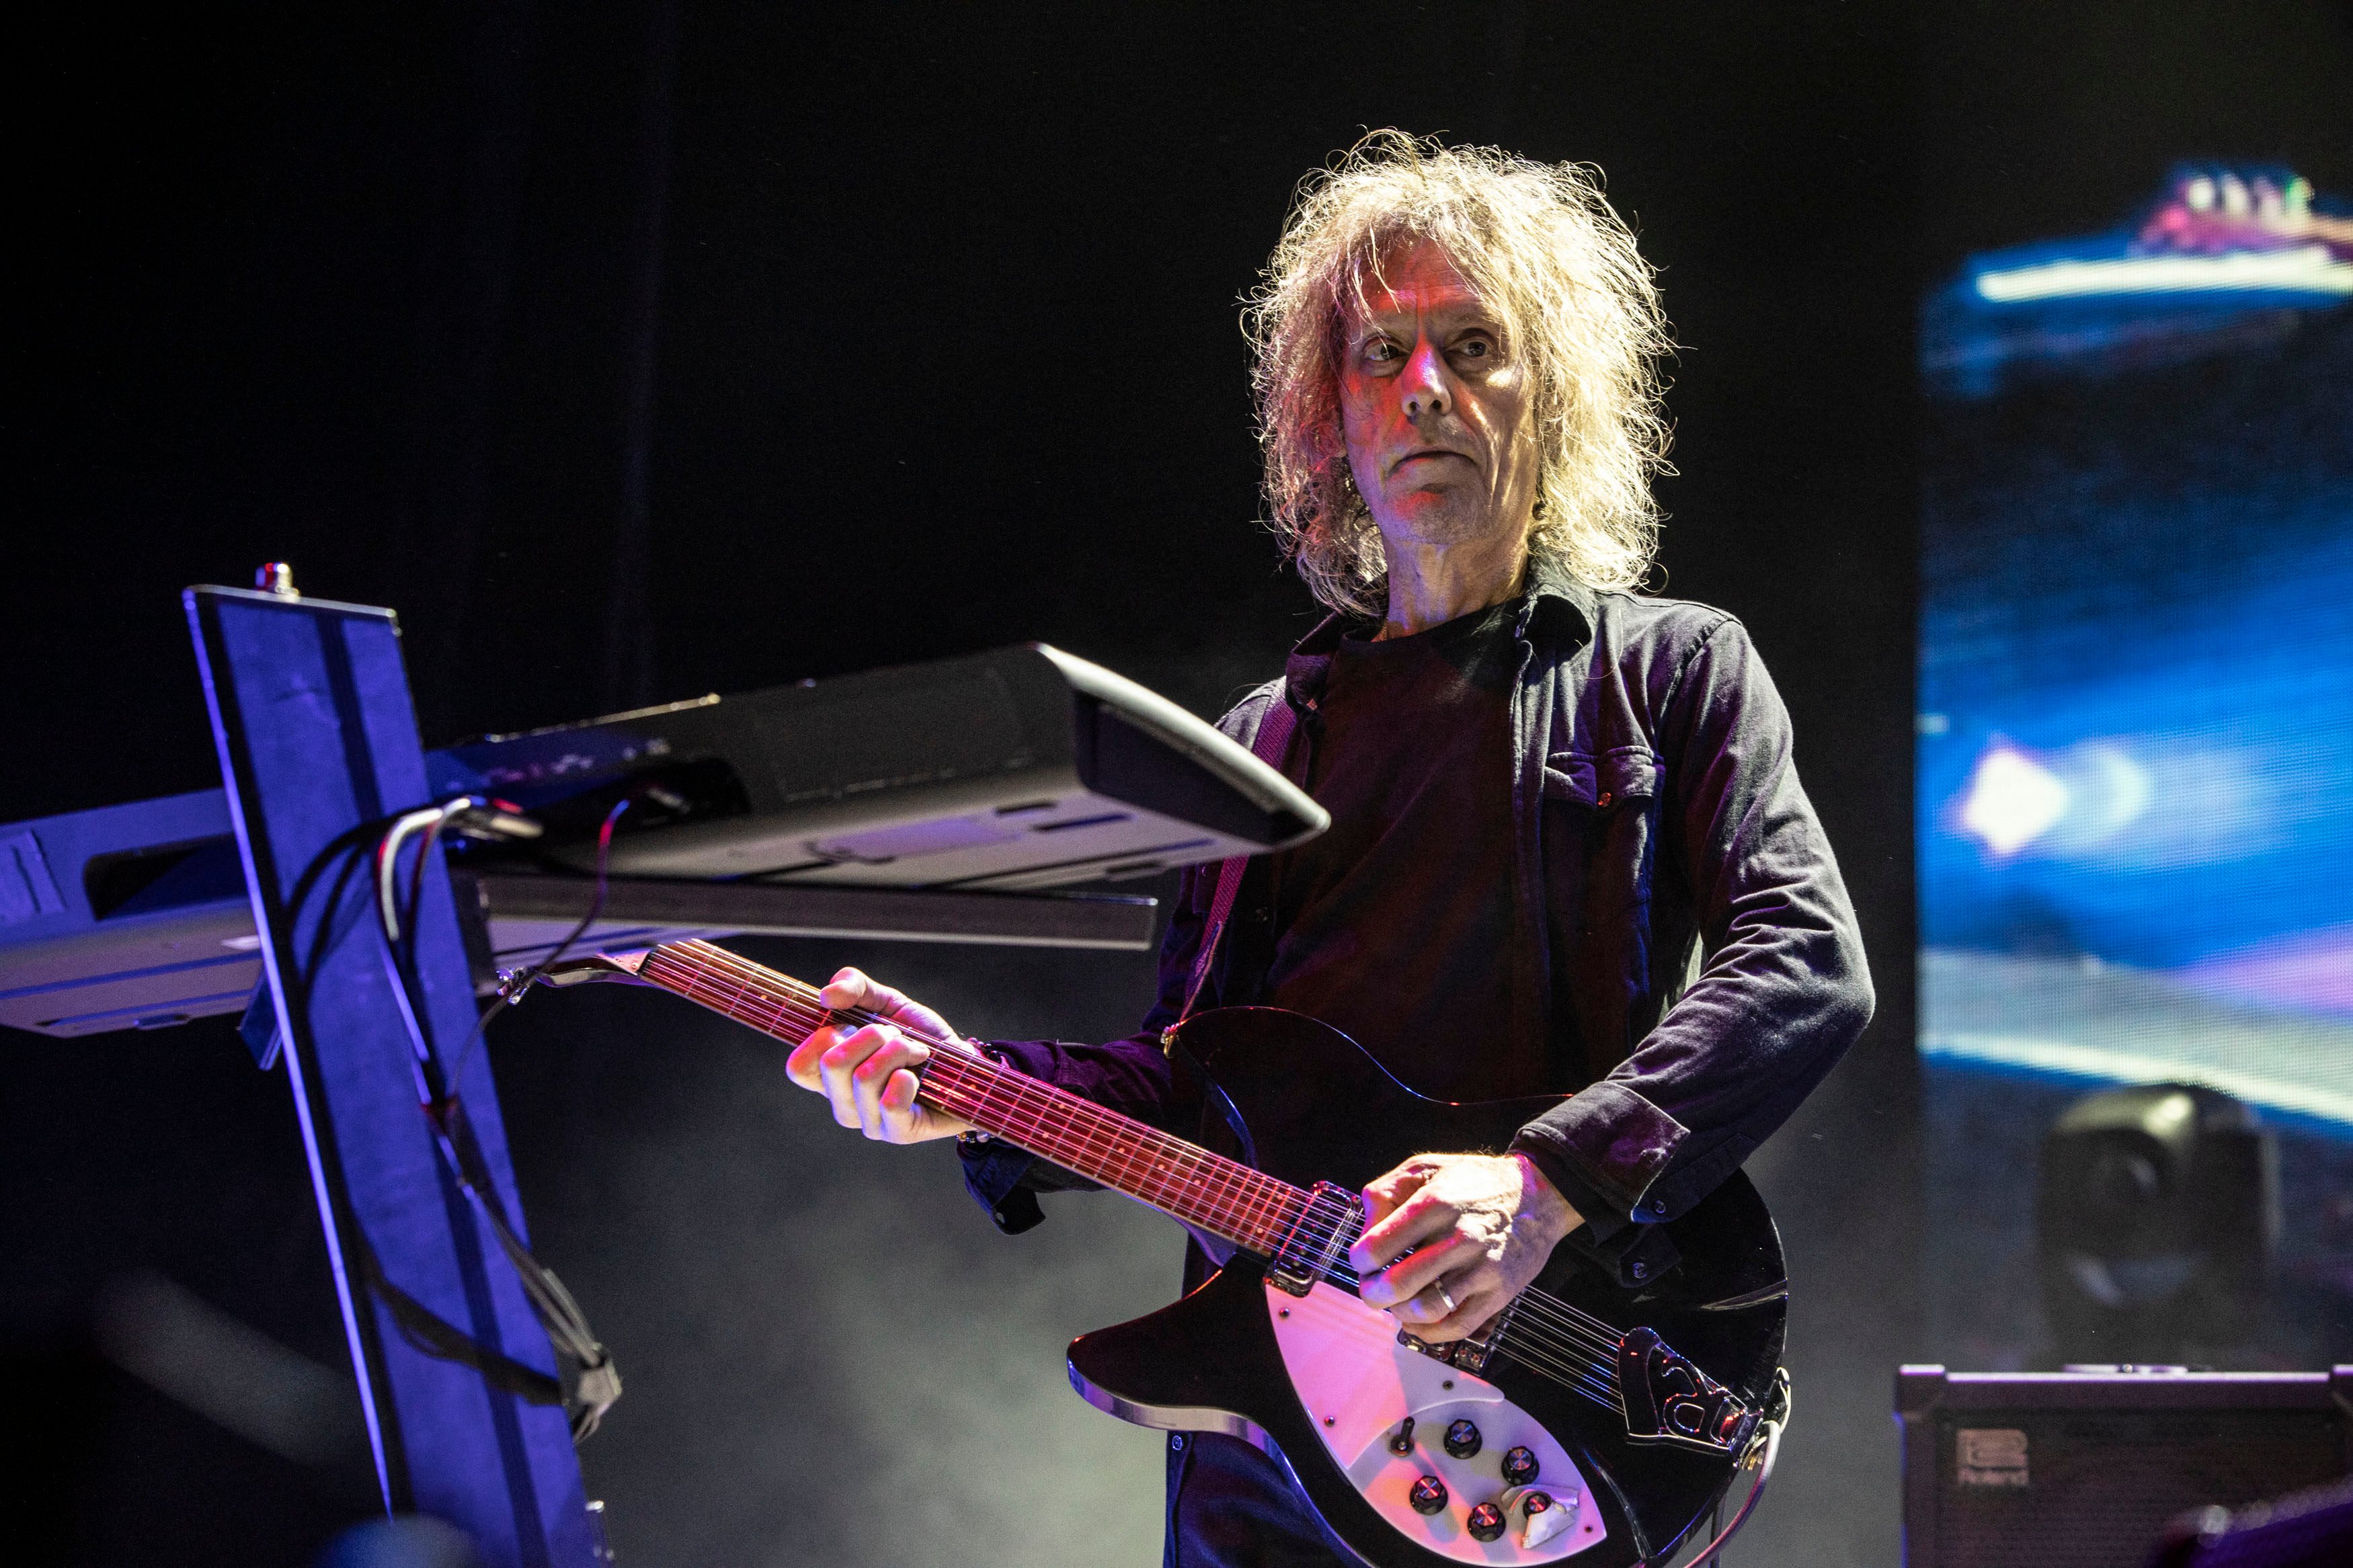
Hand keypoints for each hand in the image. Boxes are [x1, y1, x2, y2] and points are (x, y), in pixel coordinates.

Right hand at [783, 968, 973, 1143]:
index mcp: (831, 1075)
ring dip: (897, 1051)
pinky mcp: (897, 1133)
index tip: (850, 1027)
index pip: (797, 1067)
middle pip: (832, 1065)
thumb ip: (855, 987)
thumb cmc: (921, 1036)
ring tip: (916, 1052)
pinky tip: (918, 1075)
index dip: (820, 1038)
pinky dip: (907, 1078)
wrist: (967, 1063)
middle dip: (871, 1036)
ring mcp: (868, 1122)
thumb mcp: (888, 1002)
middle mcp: (843, 1102)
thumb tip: (827, 995)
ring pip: (864, 1077)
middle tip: (895, 1036)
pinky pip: (890, 1103)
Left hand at [1348, 1152, 1579, 1340]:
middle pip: (1398, 1284)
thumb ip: (1386, 1192)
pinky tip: (1417, 1319)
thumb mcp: (1425, 1167)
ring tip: (1396, 1303)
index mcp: (1435, 1203)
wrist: (1538, 1196)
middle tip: (1371, 1290)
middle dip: (1372, 1294)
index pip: (1377, 1246)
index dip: (1359, 1261)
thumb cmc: (1474, 1182)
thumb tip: (1366, 1232)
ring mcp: (1482, 1269)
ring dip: (1399, 1313)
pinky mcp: (1499, 1293)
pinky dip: (1427, 1332)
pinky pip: (1456, 1327)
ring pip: (1425, 1310)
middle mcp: (1459, 1237)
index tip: (1362, 1261)